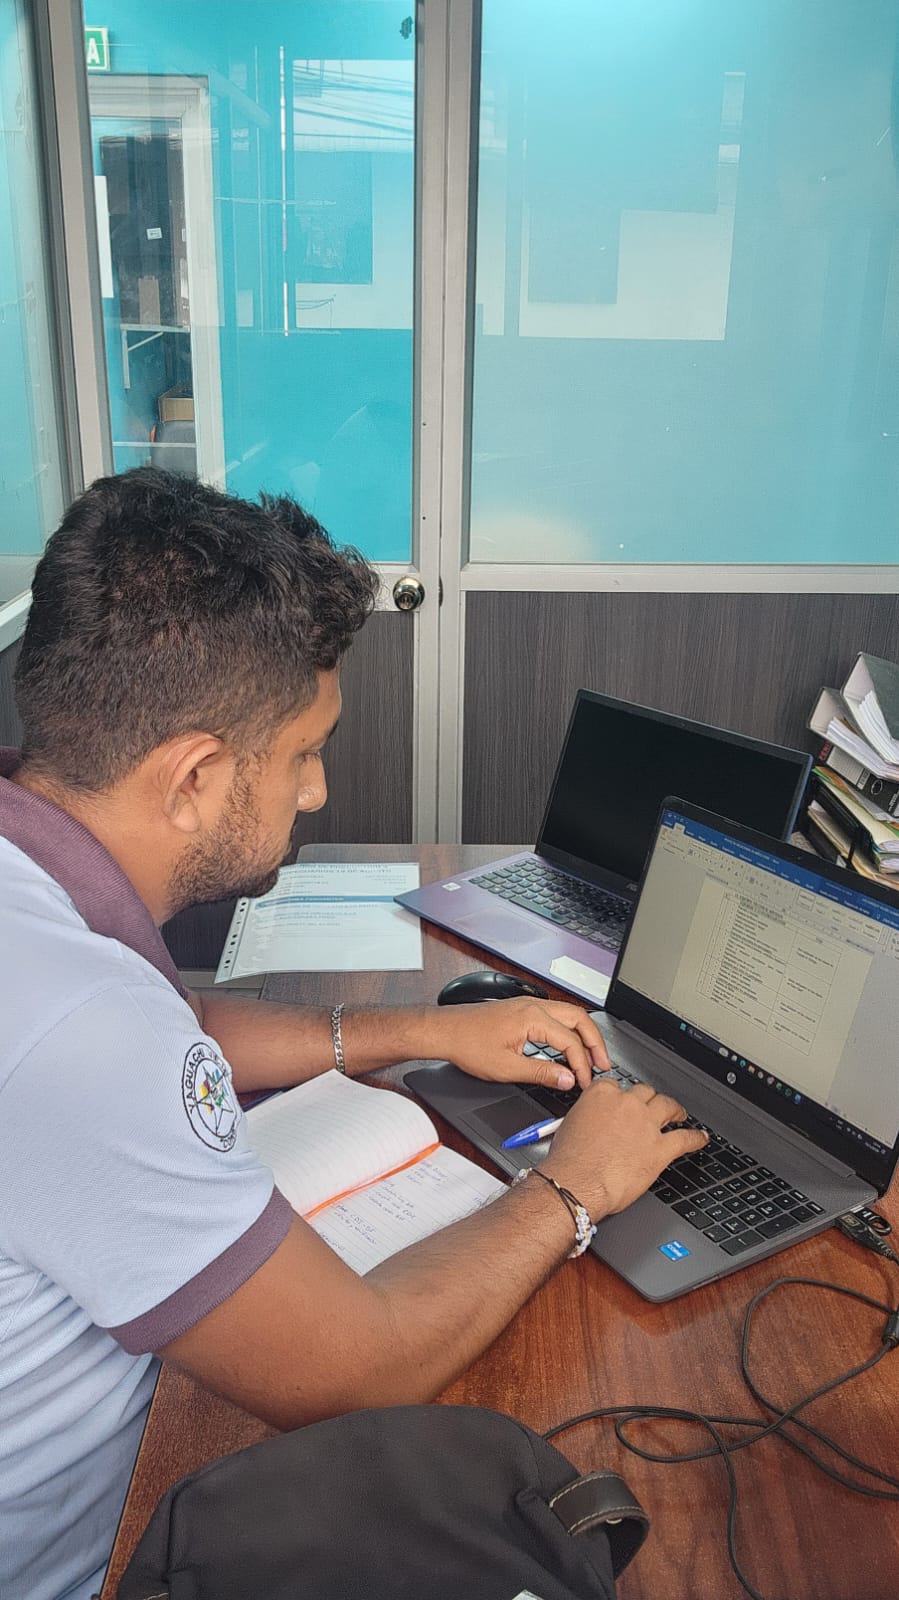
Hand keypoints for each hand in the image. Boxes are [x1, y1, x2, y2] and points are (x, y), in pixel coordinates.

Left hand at [421, 997, 608, 1089]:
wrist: (445, 1031)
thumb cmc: (468, 1045)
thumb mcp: (506, 1068)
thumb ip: (542, 1073)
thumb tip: (567, 1079)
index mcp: (532, 1018)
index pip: (571, 1042)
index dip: (583, 1065)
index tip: (586, 1082)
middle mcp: (533, 1006)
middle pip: (580, 1019)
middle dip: (596, 1042)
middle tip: (604, 1065)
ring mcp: (528, 1005)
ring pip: (569, 1014)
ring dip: (584, 1034)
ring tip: (592, 1056)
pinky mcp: (522, 1010)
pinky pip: (556, 1016)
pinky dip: (569, 1030)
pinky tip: (569, 1045)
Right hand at [540, 1078, 707, 1219]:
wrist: (577, 1183)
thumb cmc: (569, 1161)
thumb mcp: (569, 1127)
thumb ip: (587, 1118)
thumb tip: (592, 1125)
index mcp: (602, 1095)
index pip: (617, 1086)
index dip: (623, 1096)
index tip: (624, 1103)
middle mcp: (627, 1104)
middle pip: (645, 1092)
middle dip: (649, 1100)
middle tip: (652, 1107)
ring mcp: (646, 1124)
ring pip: (668, 1106)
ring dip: (676, 1110)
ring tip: (679, 1114)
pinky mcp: (660, 1148)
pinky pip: (685, 1139)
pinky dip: (695, 1138)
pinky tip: (700, 1139)